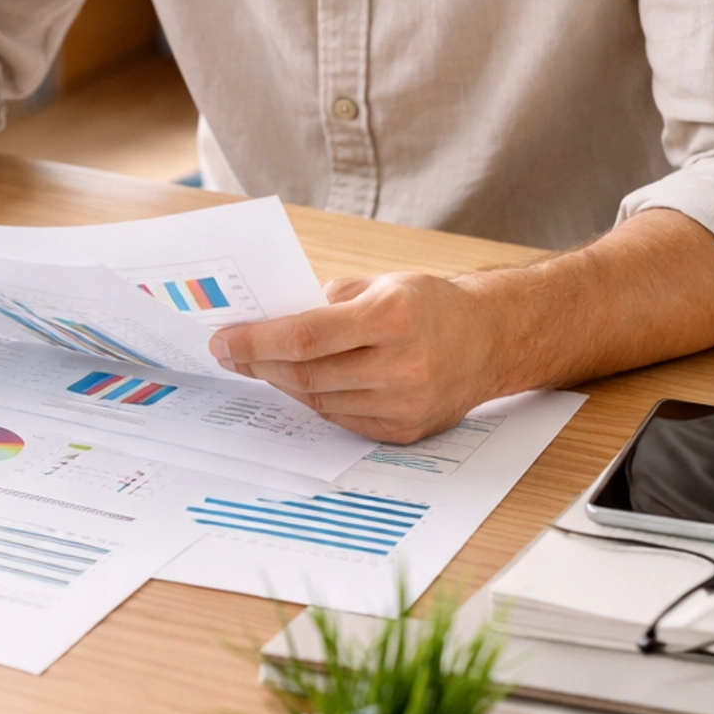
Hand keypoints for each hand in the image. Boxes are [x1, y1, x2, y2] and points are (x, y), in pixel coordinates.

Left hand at [210, 271, 499, 442]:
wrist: (491, 340)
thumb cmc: (431, 305)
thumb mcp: (382, 283)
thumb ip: (327, 302)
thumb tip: (271, 321)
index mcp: (392, 317)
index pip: (304, 337)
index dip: (255, 342)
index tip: (222, 340)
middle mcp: (401, 365)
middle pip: (305, 374)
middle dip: (257, 364)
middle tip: (229, 353)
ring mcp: (404, 404)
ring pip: (319, 400)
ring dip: (282, 383)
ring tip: (260, 366)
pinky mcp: (405, 430)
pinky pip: (341, 419)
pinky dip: (315, 400)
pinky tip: (300, 383)